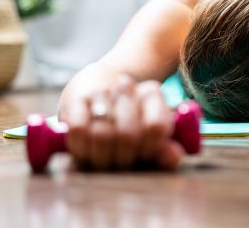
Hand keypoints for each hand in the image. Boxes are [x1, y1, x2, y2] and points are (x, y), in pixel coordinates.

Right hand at [60, 74, 183, 169]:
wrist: (95, 84)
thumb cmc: (128, 120)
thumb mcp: (149, 133)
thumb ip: (163, 148)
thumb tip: (174, 157)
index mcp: (152, 94)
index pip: (156, 126)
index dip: (150, 148)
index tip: (145, 155)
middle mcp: (127, 87)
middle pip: (128, 135)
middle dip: (124, 158)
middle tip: (121, 163)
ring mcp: (100, 93)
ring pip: (103, 135)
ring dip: (102, 157)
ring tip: (103, 160)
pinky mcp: (74, 100)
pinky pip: (79, 130)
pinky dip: (82, 147)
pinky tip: (86, 150)